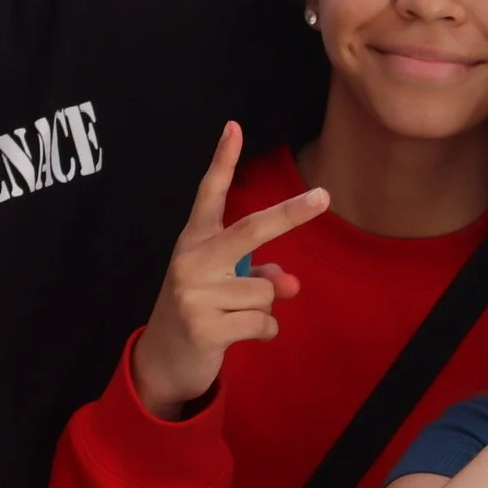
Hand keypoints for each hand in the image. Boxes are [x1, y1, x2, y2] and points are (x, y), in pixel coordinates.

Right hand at [130, 122, 326, 419]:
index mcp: (193, 241)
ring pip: (266, 291)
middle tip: (324, 196)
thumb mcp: (223, 285)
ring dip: (263, 308)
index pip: (208, 194)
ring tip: (234, 317)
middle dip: (291, 213)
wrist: (163, 360)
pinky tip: (239, 335)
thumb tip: (290, 284)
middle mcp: (191, 260)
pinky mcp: (204, 326)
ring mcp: (195, 293)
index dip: (222, 160)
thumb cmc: (200, 310)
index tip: (235, 127)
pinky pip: (263, 322)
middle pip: (251, 230)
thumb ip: (257, 275)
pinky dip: (264, 331)